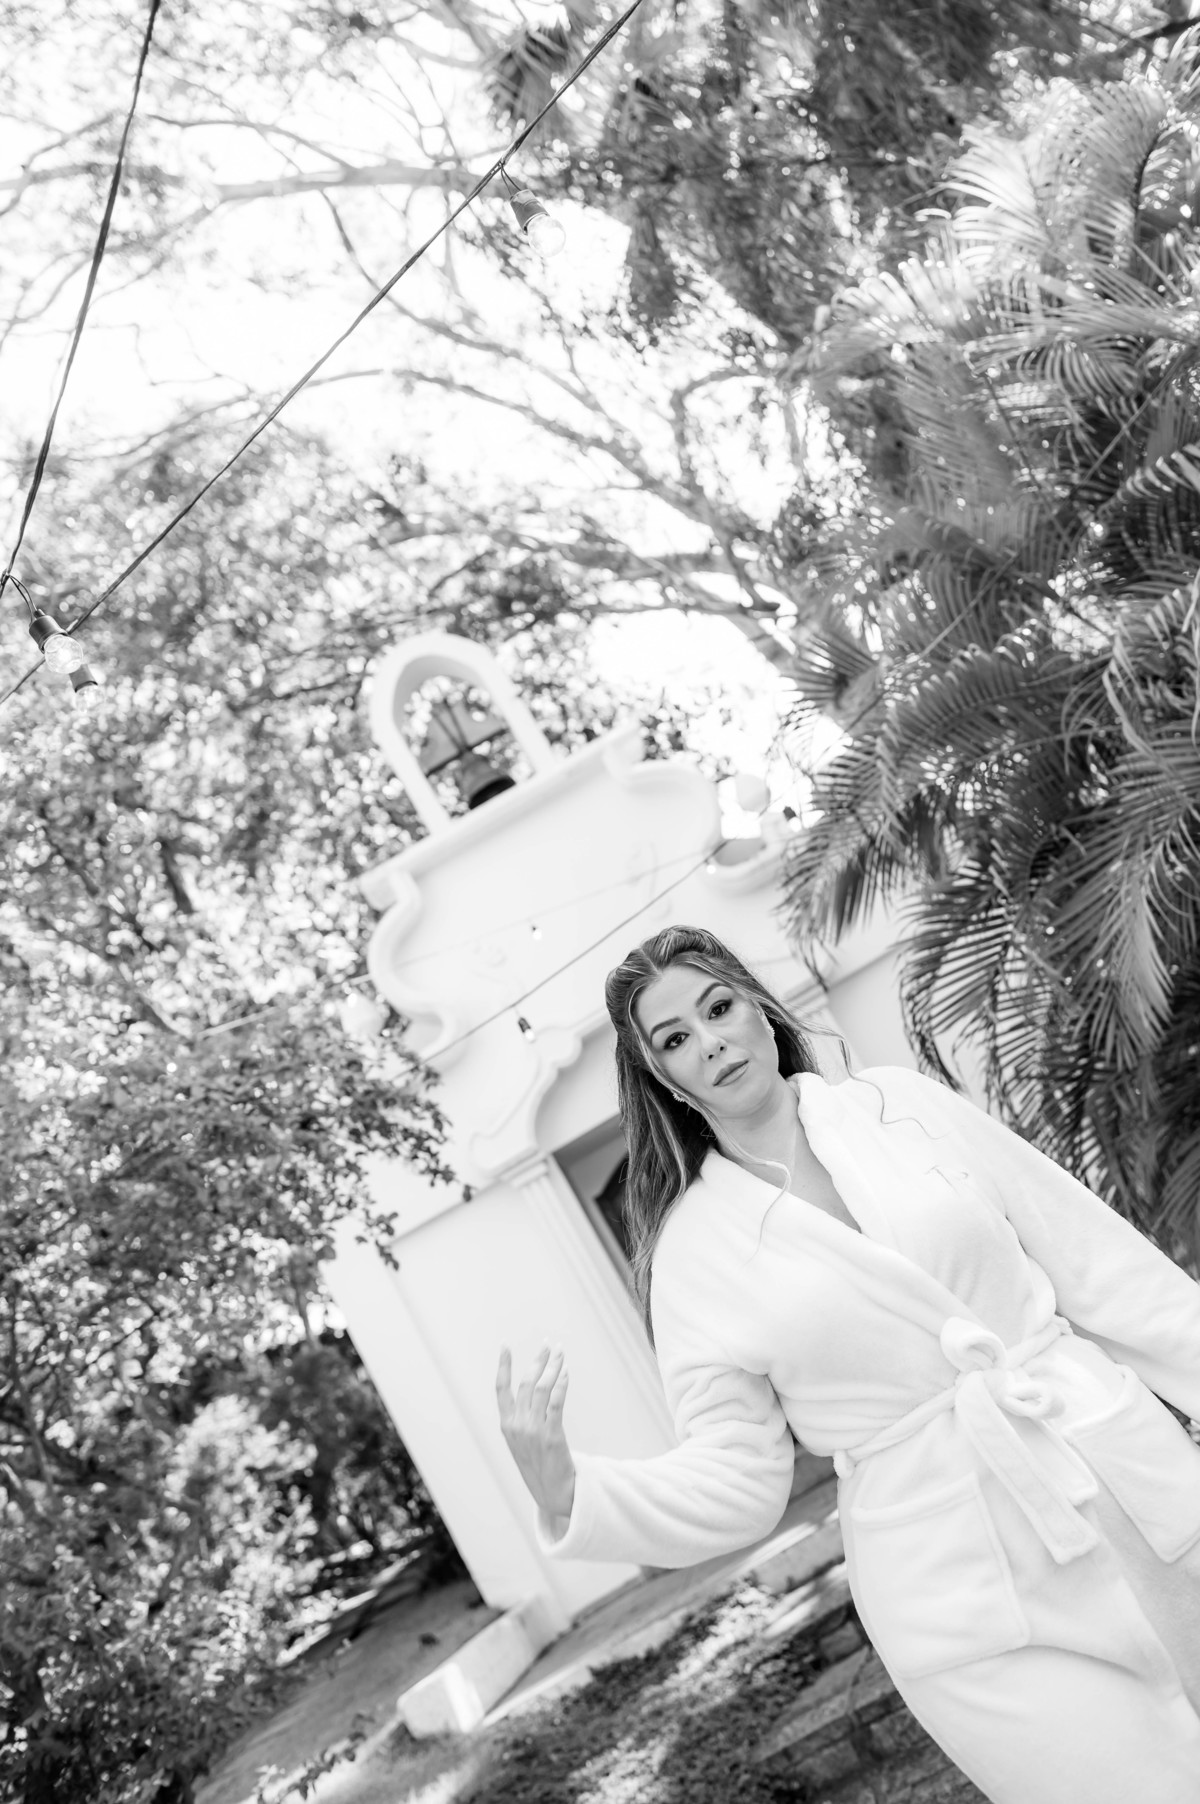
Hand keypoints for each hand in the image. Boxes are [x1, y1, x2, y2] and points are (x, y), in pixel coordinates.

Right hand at [495, 1344, 575, 1521]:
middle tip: (547, 1345)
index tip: (505, 1345)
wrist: (551, 1492)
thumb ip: (522, 1417)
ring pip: (542, 1388)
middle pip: (527, 1383)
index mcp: (506, 1425)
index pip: (501, 1388)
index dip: (503, 1365)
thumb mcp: (521, 1441)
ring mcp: (533, 1430)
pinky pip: (556, 1402)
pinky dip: (561, 1384)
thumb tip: (533, 1388)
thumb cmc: (537, 1465)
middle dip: (538, 1360)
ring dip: (552, 1366)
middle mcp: (517, 1425)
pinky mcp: (551, 1435)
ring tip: (560, 1353)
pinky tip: (566, 1372)